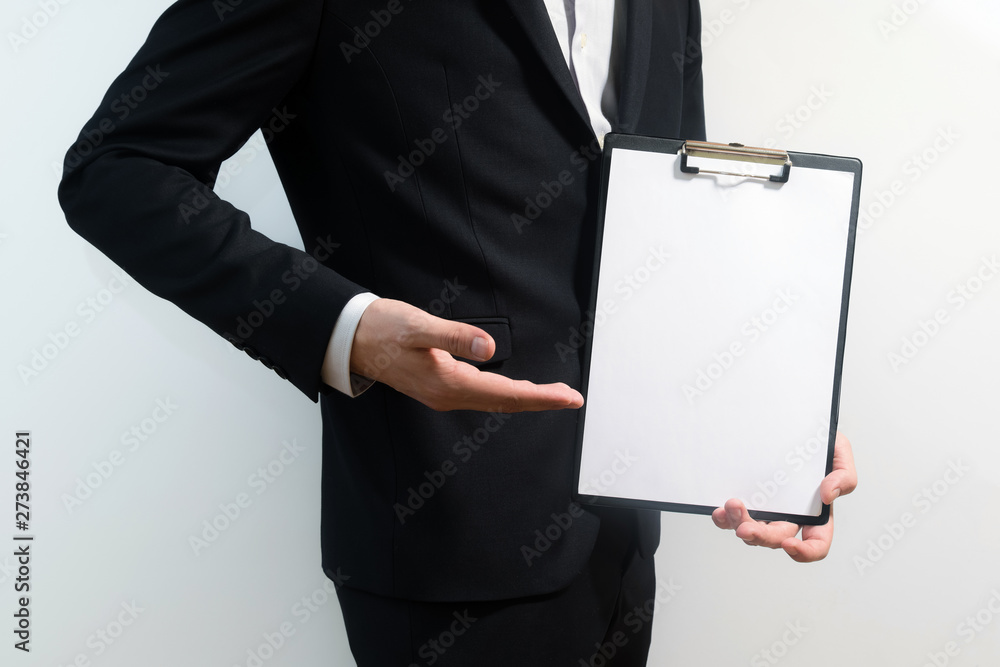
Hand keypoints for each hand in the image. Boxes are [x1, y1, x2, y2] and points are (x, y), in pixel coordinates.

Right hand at [349, 298, 583, 411]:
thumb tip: (489, 348)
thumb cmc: (383, 329)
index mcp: (449, 383)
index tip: (569, 397)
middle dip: (540, 400)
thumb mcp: (418, 327)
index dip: (541, 397)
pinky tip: (513, 387)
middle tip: (571, 397)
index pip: (506, 393)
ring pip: (494, 399)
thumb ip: (453, 336)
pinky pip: (481, 394)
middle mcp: (449, 395)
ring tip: (552, 393)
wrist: (350, 339)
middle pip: (505, 402)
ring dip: (524, 398)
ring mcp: (443, 393)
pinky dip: (505, 392)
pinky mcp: (438, 384)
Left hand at [711, 431, 856, 562]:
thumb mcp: (839, 452)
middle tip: (744, 528)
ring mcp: (767, 509)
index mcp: (816, 514)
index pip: (816, 544)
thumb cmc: (820, 442)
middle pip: (775, 539)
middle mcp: (790, 516)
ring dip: (738, 524)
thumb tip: (827, 495)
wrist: (794, 423)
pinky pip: (733, 518)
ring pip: (751, 531)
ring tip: (730, 506)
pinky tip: (720, 510)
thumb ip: (844, 476)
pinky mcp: (747, 498)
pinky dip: (725, 518)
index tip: (789, 545)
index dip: (805, 552)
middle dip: (759, 537)